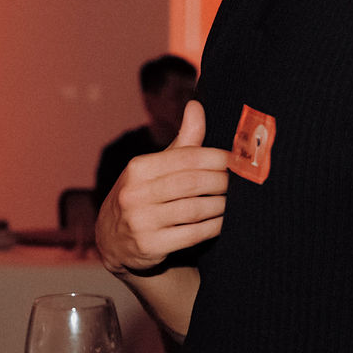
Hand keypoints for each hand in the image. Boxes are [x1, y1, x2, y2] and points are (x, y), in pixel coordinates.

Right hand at [96, 100, 227, 273]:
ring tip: (233, 202)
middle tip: (239, 183)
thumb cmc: (143, 196)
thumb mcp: (155, 167)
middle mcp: (135, 193)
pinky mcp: (149, 246)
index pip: (186, 157)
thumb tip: (196, 106)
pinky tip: (222, 222)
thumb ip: (181, 141)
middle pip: (193, 183)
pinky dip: (213, 227)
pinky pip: (192, 235)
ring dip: (220, 206)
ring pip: (194, 209)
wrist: (113, 241)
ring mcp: (140, 221)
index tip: (236, 161)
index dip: (217, 158)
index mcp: (138, 168)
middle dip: (222, 182)